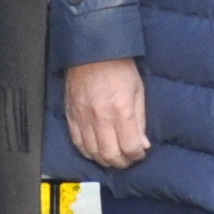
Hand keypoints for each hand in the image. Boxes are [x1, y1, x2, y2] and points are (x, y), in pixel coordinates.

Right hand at [64, 58, 150, 172]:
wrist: (93, 51)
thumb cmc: (118, 66)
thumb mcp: (138, 91)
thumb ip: (140, 120)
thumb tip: (142, 143)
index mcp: (121, 111)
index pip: (130, 147)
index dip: (137, 155)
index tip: (140, 153)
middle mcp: (101, 118)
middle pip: (110, 155)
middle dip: (122, 162)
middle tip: (127, 160)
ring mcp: (84, 118)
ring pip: (93, 152)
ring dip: (105, 160)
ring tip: (113, 157)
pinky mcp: (71, 115)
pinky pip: (77, 142)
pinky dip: (87, 151)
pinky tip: (95, 151)